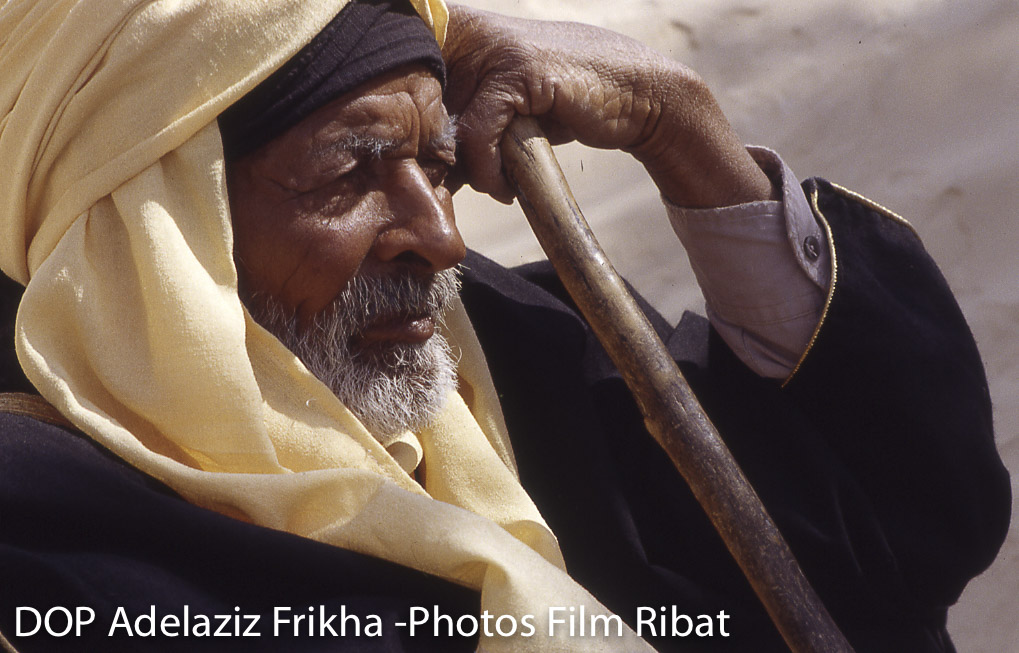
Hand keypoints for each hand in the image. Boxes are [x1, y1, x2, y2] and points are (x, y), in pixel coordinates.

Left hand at [441, 4, 774, 207]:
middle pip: (417, 104)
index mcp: (459, 31)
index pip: (403, 77)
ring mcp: (493, 47)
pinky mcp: (518, 71)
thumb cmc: (565, 107)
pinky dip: (488, 170)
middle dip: (431, 155)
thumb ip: (463, 128)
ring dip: (463, 169)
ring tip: (490, 188)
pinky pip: (480, 131)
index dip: (410, 128)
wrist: (637, 95)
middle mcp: (469, 30)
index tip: (426, 169)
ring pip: (446, 122)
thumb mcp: (505, 115)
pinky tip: (506, 190)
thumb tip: (415, 171)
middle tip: (452, 189)